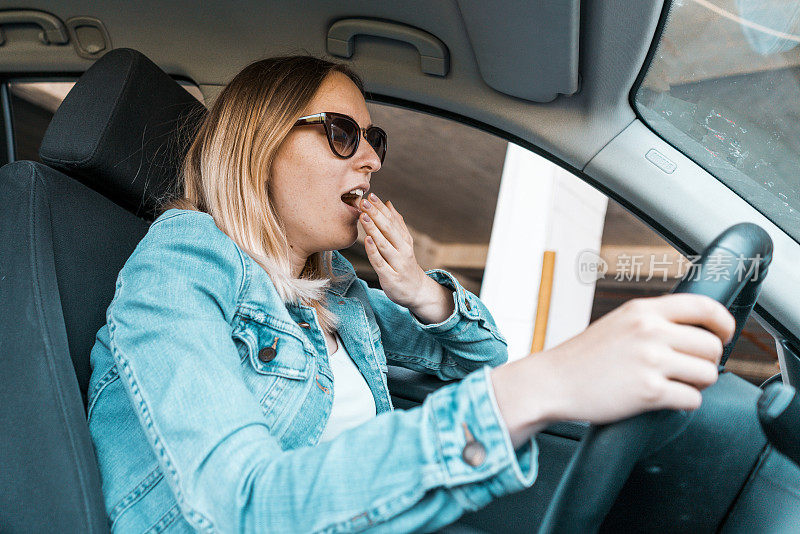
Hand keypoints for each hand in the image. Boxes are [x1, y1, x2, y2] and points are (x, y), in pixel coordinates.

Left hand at [357, 193, 435, 309]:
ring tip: (363, 216)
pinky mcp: (390, 277)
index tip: (371, 196)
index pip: (393, 221)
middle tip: (364, 202)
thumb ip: (397, 224)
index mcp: (405, 240)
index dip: (381, 208)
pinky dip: (374, 251)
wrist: (416, 291)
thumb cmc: (405, 264)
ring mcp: (397, 264)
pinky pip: (380, 262)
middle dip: (376, 215)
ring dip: (373, 229)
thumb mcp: (404, 243)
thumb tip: (388, 203)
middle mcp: (403, 250)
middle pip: (389, 230)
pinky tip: (367, 240)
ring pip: (384, 244)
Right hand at [490, 293, 735, 446]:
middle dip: (706, 362)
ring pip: (707, 375)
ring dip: (696, 385)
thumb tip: (696, 331)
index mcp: (643, 311)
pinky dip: (682, 404)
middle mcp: (650, 331)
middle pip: (712, 347)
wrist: (552, 382)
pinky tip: (661, 400)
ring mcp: (650, 361)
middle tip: (686, 370)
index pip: (704, 307)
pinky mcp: (649, 391)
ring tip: (671, 385)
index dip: (724, 324)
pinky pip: (691, 400)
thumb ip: (653, 321)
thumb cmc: (582, 358)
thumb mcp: (618, 323)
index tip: (724, 336)